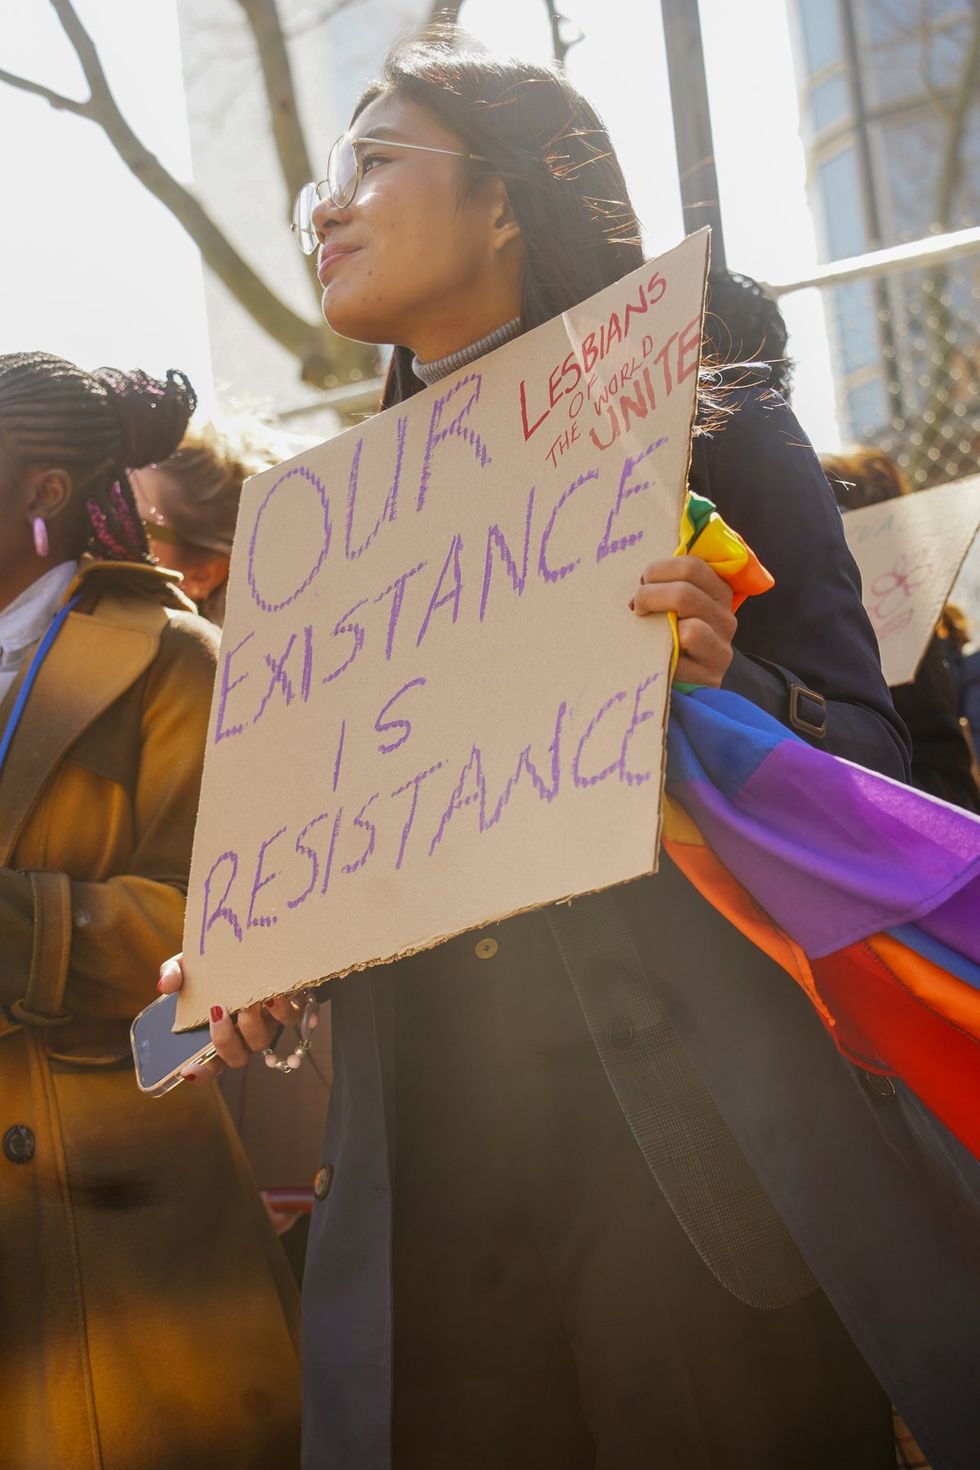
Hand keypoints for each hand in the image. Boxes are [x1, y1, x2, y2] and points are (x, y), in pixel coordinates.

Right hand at [156, 956, 299, 1082]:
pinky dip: (283, 1009)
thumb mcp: (189, 964)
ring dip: (253, 1024)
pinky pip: (292, 1018)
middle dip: (224, 1040)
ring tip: (249, 999)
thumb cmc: (215, 962)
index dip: (199, 1072)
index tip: (186, 1070)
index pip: (208, 1065)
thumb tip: (164, 985)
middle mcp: (242, 1035)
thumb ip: (173, 973)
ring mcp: (266, 1024)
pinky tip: (276, 993)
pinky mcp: (290, 1007)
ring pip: (262, 1041)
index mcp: (217, 1032)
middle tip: (219, 1010)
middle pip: (236, 1058)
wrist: (250, 940)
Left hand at [631, 555, 736, 686]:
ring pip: (690, 626)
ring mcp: (721, 647)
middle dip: (649, 595)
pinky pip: (684, 657)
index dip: (660, 569)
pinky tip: (655, 654)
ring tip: (642, 627)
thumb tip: (640, 576)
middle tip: (636, 606)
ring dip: (656, 622)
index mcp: (718, 591)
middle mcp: (725, 617)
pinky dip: (663, 652)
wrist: (677, 682)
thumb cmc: (667, 636)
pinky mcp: (711, 674)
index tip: (642, 582)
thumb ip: (666, 585)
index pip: (692, 566)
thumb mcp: (671, 605)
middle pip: (685, 592)